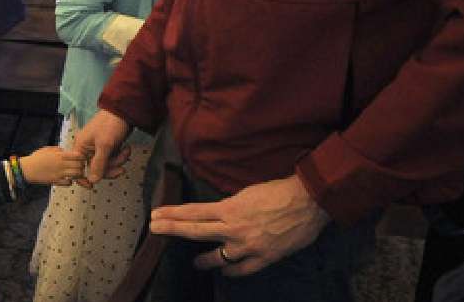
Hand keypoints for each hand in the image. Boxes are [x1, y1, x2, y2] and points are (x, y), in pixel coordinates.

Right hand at [20, 146, 86, 185]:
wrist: (27, 169)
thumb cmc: (36, 158)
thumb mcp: (47, 149)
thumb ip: (58, 150)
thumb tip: (65, 151)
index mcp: (60, 155)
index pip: (78, 155)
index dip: (81, 157)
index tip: (79, 158)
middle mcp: (61, 164)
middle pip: (80, 165)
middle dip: (81, 166)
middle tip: (78, 166)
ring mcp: (59, 173)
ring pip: (76, 174)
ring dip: (77, 174)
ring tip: (73, 173)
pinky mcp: (56, 181)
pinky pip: (69, 183)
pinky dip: (70, 181)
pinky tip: (67, 179)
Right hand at [72, 109, 132, 186]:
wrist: (125, 110)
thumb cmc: (110, 125)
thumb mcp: (105, 146)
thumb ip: (98, 164)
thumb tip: (92, 181)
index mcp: (81, 147)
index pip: (78, 168)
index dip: (84, 178)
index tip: (90, 187)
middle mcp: (87, 148)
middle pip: (95, 168)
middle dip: (110, 168)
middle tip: (121, 168)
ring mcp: (98, 147)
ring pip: (106, 164)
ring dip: (118, 161)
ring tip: (126, 152)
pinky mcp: (107, 146)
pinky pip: (112, 158)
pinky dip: (120, 156)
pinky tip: (126, 149)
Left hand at [151, 174, 329, 276]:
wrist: (309, 201)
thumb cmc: (279, 191)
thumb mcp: (248, 192)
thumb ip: (230, 206)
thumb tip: (219, 214)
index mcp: (230, 208)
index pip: (194, 212)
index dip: (173, 215)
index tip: (156, 216)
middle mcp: (234, 228)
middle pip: (196, 231)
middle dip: (173, 230)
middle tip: (155, 231)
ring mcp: (248, 246)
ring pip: (217, 257)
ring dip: (203, 260)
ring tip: (195, 263)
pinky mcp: (264, 258)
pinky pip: (241, 270)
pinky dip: (231, 271)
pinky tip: (224, 272)